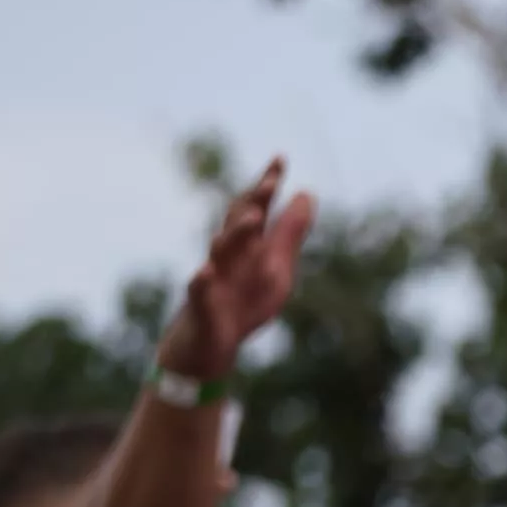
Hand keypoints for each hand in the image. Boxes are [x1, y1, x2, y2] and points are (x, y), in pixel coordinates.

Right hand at [160, 159, 315, 380]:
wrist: (207, 348)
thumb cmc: (241, 303)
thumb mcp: (275, 269)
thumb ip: (289, 234)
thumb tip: (307, 194)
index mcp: (248, 248)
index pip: (255, 210)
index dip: (267, 186)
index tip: (281, 158)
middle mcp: (227, 258)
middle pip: (237, 225)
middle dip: (253, 204)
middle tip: (271, 183)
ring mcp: (212, 281)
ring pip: (220, 254)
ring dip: (235, 235)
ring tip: (252, 218)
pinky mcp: (201, 309)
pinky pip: (198, 293)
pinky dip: (201, 283)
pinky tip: (205, 272)